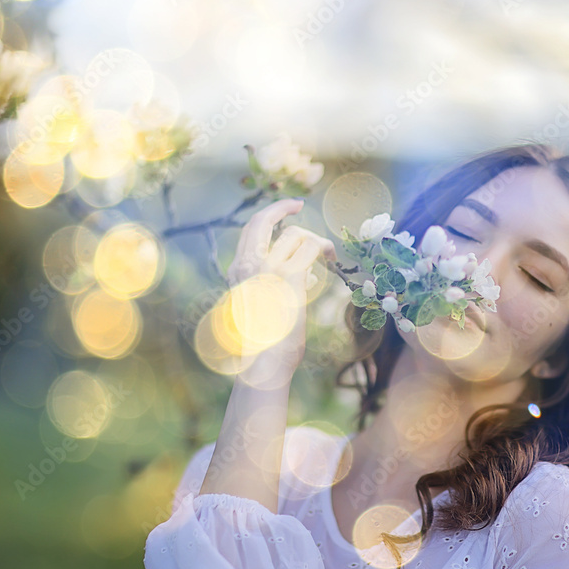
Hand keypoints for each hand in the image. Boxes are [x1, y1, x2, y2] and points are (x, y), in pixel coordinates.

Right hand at [226, 198, 337, 377]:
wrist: (263, 364)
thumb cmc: (267, 345)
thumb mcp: (265, 309)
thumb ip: (277, 286)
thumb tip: (306, 273)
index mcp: (237, 273)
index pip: (250, 232)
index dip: (269, 216)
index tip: (286, 213)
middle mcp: (247, 265)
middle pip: (263, 220)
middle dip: (282, 208)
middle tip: (299, 204)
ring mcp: (267, 269)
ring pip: (295, 234)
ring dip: (315, 240)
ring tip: (326, 256)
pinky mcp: (289, 277)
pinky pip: (312, 248)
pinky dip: (325, 249)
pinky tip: (331, 260)